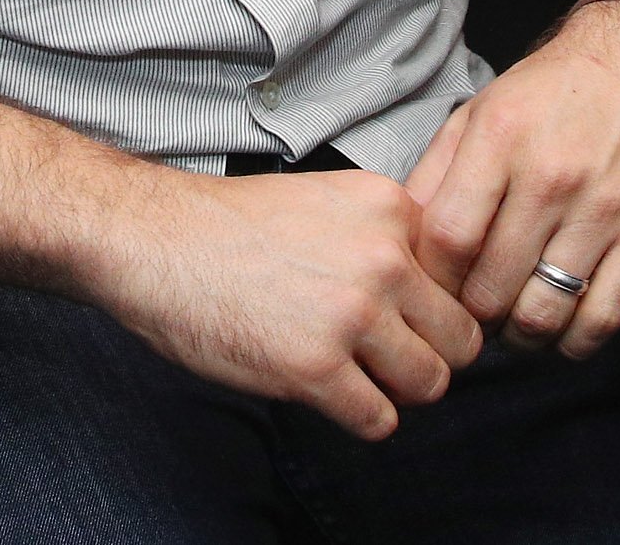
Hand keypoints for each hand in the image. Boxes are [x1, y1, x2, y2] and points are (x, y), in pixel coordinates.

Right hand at [87, 166, 483, 439]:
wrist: (157, 241)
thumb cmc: (234, 226)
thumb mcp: (329, 200)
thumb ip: (387, 236)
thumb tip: (439, 293)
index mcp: (390, 208)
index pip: (462, 277)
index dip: (437, 305)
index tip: (408, 316)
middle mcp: (383, 258)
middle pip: (461, 337)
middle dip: (430, 354)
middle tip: (390, 356)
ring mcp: (352, 314)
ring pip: (430, 382)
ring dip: (399, 390)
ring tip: (360, 376)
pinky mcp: (316, 368)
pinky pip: (380, 420)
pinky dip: (361, 417)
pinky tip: (329, 392)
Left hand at [405, 3, 619, 357]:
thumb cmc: (554, 90)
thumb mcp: (480, 112)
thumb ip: (437, 175)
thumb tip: (402, 240)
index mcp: (500, 140)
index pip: (448, 238)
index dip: (432, 278)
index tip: (432, 287)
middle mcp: (551, 177)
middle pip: (490, 287)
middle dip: (470, 314)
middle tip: (470, 312)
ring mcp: (604, 209)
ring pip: (544, 313)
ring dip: (518, 337)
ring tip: (511, 322)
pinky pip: (604, 317)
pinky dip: (574, 341)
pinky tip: (560, 328)